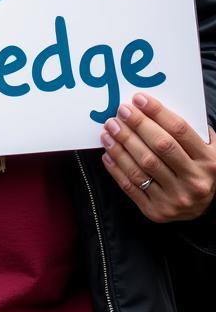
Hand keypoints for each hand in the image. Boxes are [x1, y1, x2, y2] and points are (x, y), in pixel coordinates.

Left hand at [100, 93, 215, 221]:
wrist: (202, 209)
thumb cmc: (198, 169)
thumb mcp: (207, 151)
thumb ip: (188, 131)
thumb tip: (153, 107)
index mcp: (209, 163)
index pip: (180, 130)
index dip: (157, 112)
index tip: (138, 99)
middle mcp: (194, 182)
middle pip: (160, 146)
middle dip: (137, 125)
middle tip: (120, 111)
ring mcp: (175, 199)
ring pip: (142, 166)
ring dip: (121, 144)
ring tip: (109, 129)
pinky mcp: (157, 212)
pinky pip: (130, 186)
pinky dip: (116, 167)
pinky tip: (107, 152)